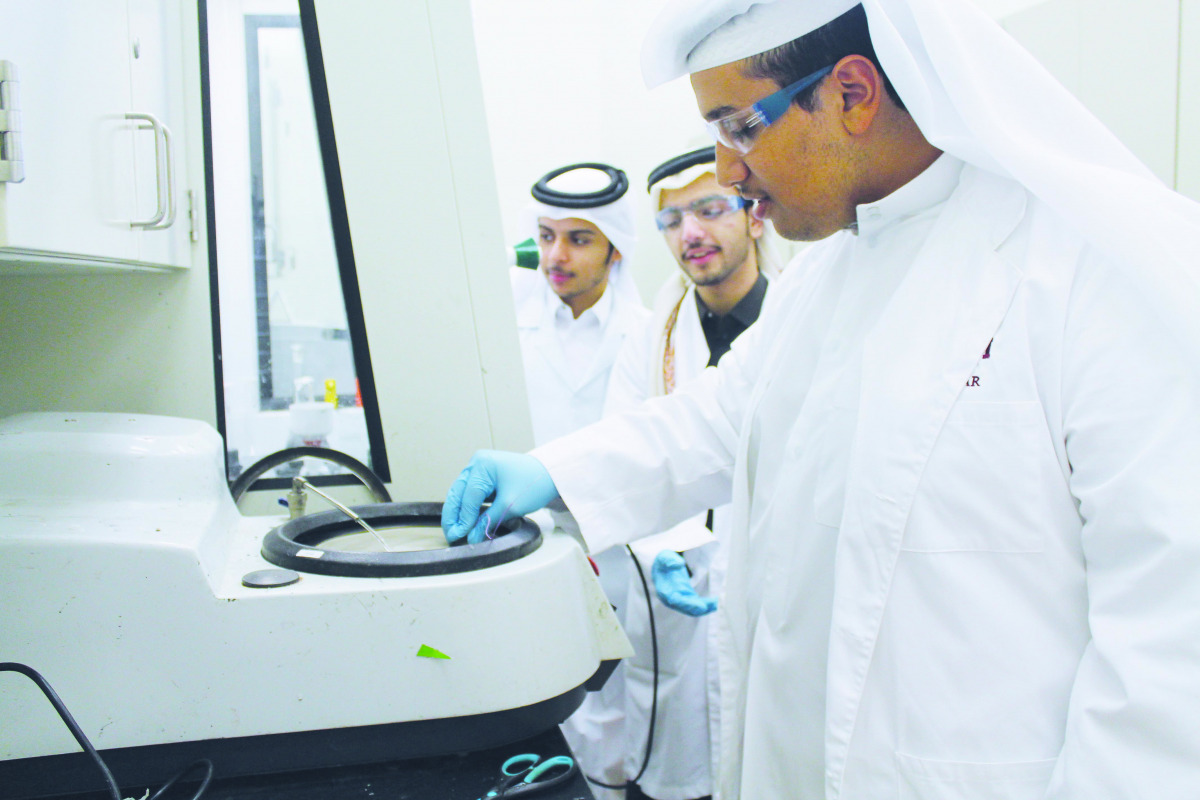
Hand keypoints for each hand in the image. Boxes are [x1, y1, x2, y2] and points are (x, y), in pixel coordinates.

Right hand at [441, 450, 559, 543]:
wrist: (550, 474)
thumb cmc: (534, 483)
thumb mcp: (510, 506)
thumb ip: (487, 522)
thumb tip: (471, 537)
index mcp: (482, 465)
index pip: (468, 496)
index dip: (463, 518)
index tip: (459, 536)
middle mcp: (477, 463)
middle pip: (458, 492)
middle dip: (453, 516)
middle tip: (452, 536)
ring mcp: (479, 468)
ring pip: (461, 493)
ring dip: (458, 512)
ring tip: (456, 531)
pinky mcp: (484, 476)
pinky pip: (470, 493)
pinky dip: (467, 507)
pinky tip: (465, 522)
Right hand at [651, 550, 717, 616]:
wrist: (662, 566)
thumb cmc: (663, 562)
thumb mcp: (664, 557)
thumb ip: (669, 560)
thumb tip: (679, 564)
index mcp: (664, 590)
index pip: (676, 601)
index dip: (688, 605)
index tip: (701, 606)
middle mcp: (670, 599)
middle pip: (685, 607)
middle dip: (699, 607)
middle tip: (713, 604)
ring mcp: (679, 600)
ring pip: (691, 609)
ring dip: (704, 608)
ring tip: (715, 603)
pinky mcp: (686, 598)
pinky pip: (695, 605)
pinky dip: (704, 605)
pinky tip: (713, 603)